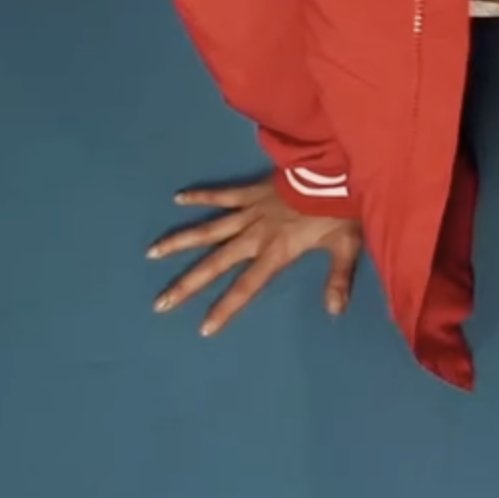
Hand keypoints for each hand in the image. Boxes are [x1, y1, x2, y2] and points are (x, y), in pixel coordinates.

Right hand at [145, 177, 363, 335]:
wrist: (334, 170)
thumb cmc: (340, 210)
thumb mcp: (346, 246)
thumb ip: (338, 279)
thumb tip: (334, 311)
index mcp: (276, 252)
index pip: (246, 286)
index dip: (225, 307)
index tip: (203, 327)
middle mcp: (255, 235)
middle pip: (215, 262)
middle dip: (188, 284)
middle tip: (161, 301)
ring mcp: (250, 211)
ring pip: (208, 229)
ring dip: (180, 241)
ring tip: (152, 253)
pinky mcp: (251, 191)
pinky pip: (222, 195)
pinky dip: (201, 196)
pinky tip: (178, 198)